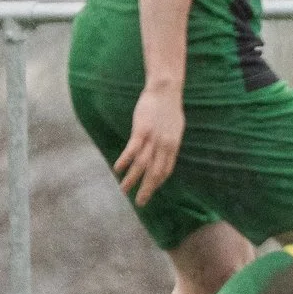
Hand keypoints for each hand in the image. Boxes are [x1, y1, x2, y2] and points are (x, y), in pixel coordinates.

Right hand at [116, 87, 185, 204]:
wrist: (166, 90)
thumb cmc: (169, 108)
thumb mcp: (175, 128)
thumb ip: (169, 142)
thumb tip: (166, 152)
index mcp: (173, 145)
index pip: (166, 170)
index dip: (157, 182)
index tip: (149, 192)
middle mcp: (165, 145)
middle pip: (155, 172)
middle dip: (147, 189)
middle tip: (140, 202)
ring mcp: (153, 138)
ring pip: (142, 165)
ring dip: (132, 179)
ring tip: (124, 190)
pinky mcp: (142, 130)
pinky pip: (132, 150)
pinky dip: (125, 161)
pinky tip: (118, 169)